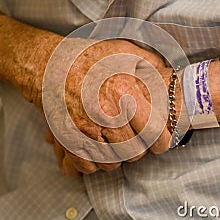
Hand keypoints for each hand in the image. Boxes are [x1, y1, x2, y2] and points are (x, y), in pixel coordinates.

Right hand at [43, 38, 176, 174]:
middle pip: (134, 152)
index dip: (161, 140)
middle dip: (138, 148)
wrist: (48, 65)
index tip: (160, 141)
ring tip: (115, 140)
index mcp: (122, 93)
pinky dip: (95, 162)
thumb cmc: (88, 58)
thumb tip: (171, 76)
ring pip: (112, 163)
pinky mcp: (68, 140)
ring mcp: (84, 130)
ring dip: (117, 156)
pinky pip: (88, 167)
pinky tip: (97, 146)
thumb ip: (151, 64)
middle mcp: (104, 115)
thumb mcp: (125, 52)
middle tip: (134, 137)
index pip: (152, 132)